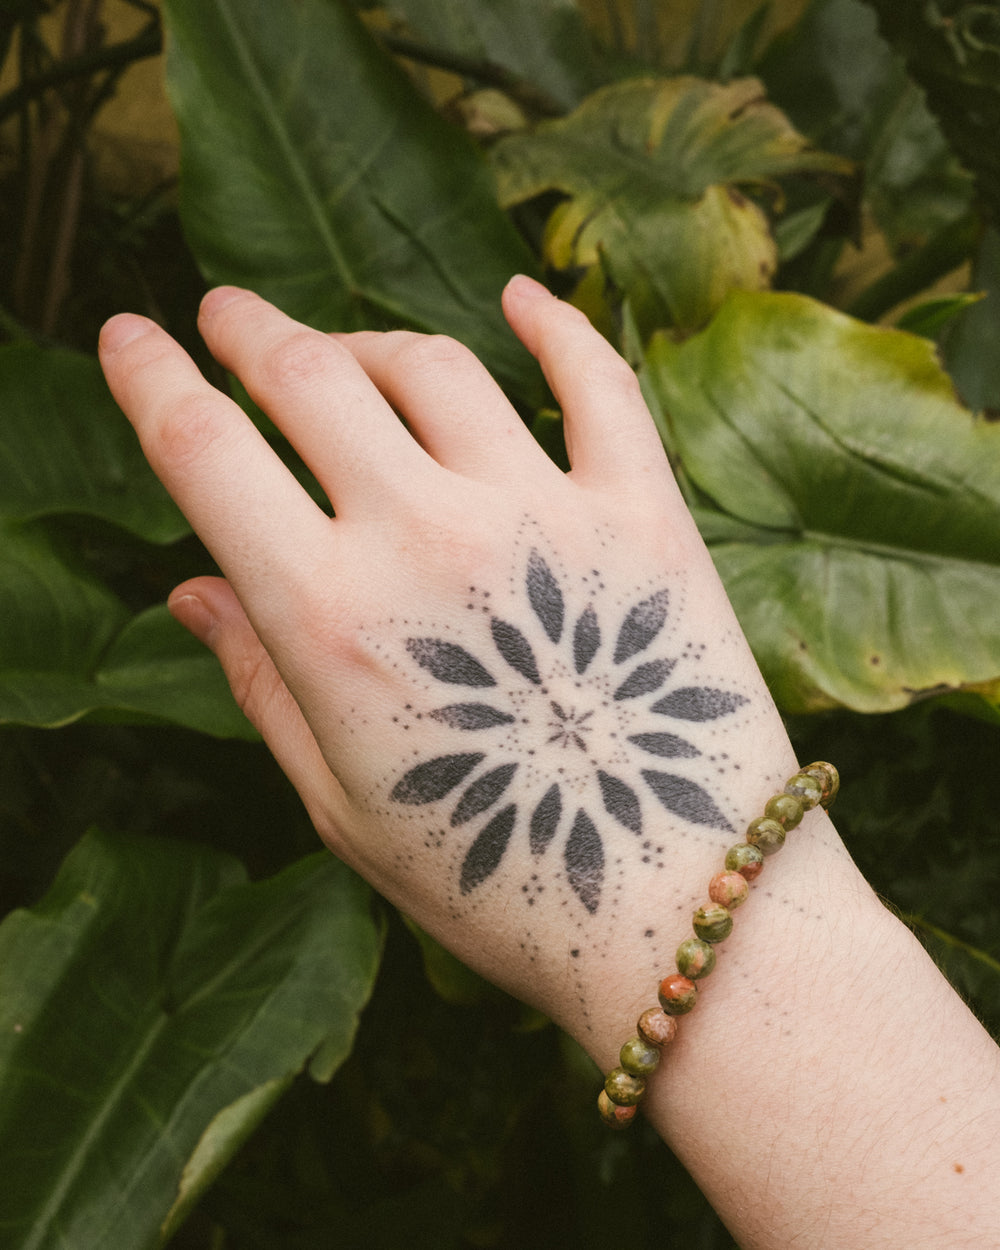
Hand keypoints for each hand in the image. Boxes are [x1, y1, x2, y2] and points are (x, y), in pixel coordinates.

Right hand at [99, 277, 794, 1048]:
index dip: (150, 380)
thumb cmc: (495, 881)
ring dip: (370, 341)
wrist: (679, 911)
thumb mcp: (342, 804)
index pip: (205, 453)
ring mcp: (545, 513)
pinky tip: (518, 298)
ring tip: (346, 352)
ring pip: (434, 367)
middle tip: (227, 315)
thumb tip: (191, 591)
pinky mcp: (646, 513)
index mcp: (330, 618)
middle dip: (252, 332)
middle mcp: (429, 538)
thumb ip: (259, 683)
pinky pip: (596, 383)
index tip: (127, 336)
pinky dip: (553, 326)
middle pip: (313, 378)